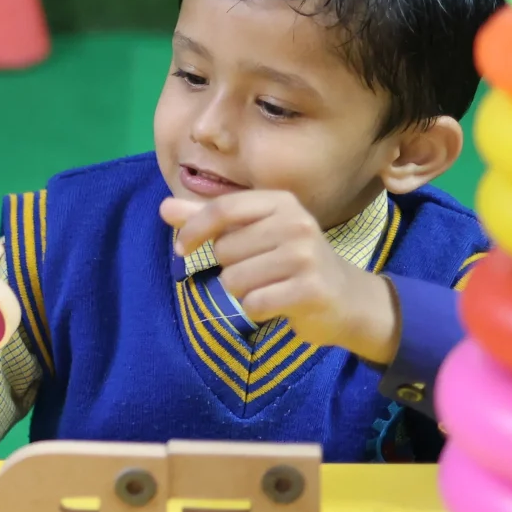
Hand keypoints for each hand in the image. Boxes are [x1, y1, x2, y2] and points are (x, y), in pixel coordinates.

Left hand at [160, 190, 398, 362]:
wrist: (346, 298)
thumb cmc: (291, 260)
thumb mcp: (252, 232)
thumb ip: (208, 220)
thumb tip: (164, 207)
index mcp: (281, 202)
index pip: (223, 209)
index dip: (194, 229)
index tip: (182, 248)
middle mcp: (296, 224)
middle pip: (225, 250)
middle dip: (231, 267)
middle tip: (261, 271)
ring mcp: (306, 257)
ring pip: (235, 280)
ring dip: (244, 291)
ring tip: (271, 287)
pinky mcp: (310, 291)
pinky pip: (253, 303)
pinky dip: (257, 309)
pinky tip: (278, 304)